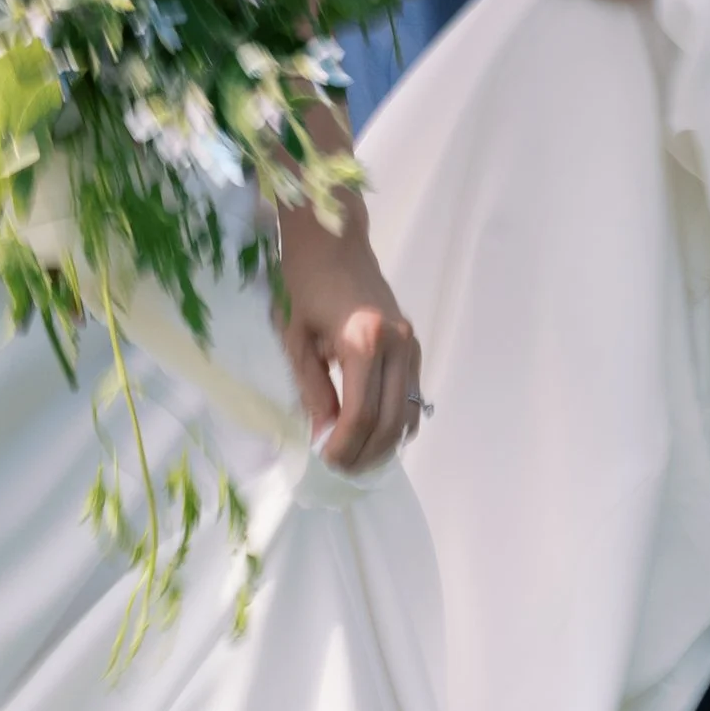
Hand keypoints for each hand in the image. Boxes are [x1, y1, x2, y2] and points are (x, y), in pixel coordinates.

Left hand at [275, 179, 423, 472]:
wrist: (332, 240)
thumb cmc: (302, 283)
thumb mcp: (296, 340)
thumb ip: (312, 391)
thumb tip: (323, 437)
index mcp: (363, 340)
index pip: (362, 413)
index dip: (346, 445)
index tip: (326, 462)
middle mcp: (396, 342)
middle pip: (391, 419)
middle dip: (366, 453)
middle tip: (341, 470)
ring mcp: (410, 342)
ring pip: (408, 412)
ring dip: (385, 444)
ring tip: (357, 459)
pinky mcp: (413, 342)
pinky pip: (413, 395)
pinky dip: (398, 422)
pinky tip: (375, 434)